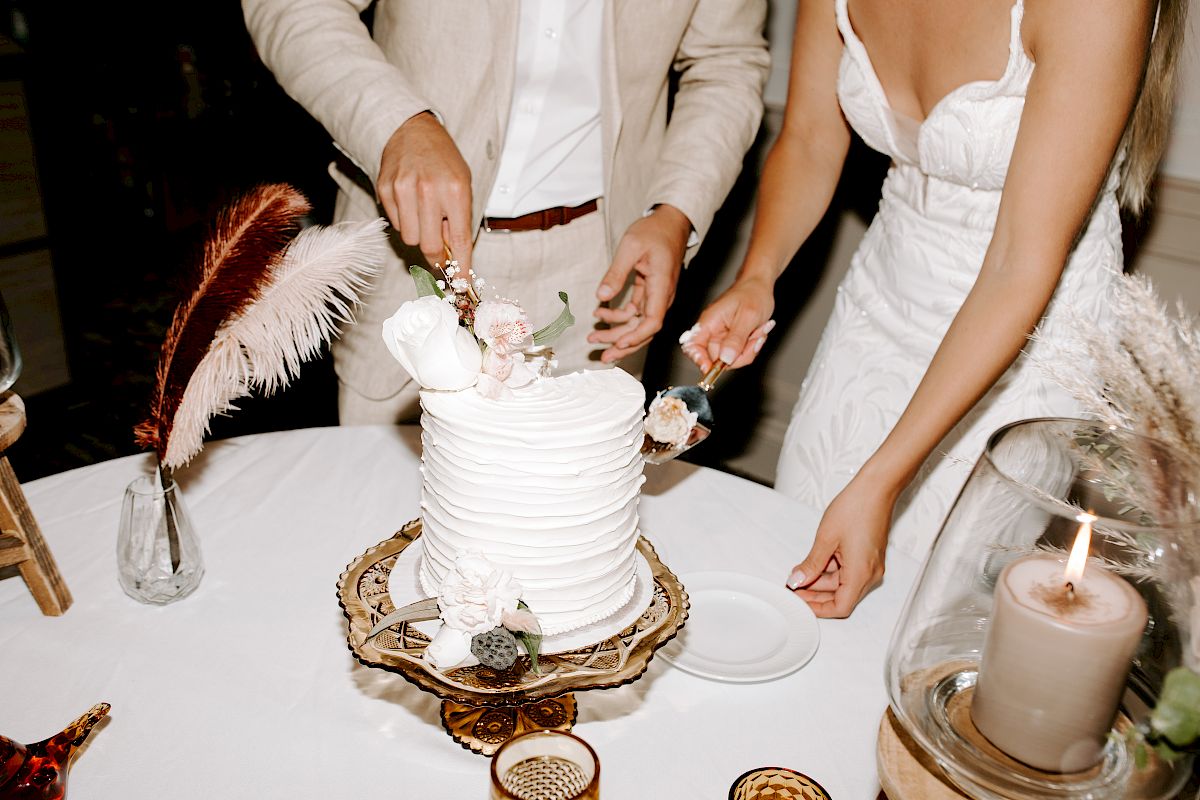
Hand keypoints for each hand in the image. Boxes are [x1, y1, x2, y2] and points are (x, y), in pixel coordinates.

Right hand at [377, 112, 474, 271]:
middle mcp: (428, 191)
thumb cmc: (443, 161)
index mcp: (455, 190)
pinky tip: (410, 203)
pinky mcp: (385, 190)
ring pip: (410, 239)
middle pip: (429, 246)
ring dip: (419, 235)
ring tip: (425, 214)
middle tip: (440, 251)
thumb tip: (453, 258)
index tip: (460, 283)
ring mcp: (403, 190)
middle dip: (436, 255)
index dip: (459, 266)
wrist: (413, 130)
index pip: (458, 240)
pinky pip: (396, 224)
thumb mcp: (463, 185)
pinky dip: (405, 221)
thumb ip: (459, 221)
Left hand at [588, 205, 690, 362]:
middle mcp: (662, 296)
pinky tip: (601, 314)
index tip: (618, 344)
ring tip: (594, 338)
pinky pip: (635, 313)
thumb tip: (601, 295)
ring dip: (617, 334)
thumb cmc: (654, 231)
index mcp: (661, 286)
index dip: (636, 337)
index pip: (653, 322)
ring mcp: (656, 296)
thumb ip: (616, 273)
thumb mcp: (630, 246)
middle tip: (602, 356)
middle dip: (623, 345)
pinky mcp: (650, 293)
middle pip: (644, 330)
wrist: (670, 222)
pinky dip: (618, 317)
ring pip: (638, 324)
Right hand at [682, 277, 775, 370]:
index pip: (692, 346)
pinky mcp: (732, 340)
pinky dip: (751, 348)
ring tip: (758, 333)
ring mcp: (722, 337)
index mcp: (709, 322)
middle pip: (717, 359)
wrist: (760, 286)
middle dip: (738, 355)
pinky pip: (739, 354)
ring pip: (731, 359)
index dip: (698, 360)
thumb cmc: (752, 294)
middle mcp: (712, 331)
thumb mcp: (747, 317)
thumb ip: (736, 339)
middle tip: (754, 340)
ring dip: (748, 350)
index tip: (710, 369)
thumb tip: (725, 359)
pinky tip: (757, 334)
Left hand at [785, 474, 894, 617]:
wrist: (876, 488)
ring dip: (821, 582)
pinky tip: (813, 564)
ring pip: (843, 584)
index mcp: (861, 573)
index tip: (799, 601)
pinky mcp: (869, 558)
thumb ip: (811, 564)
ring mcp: (871, 566)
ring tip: (798, 573)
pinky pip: (849, 572)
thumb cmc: (856, 507)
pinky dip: (831, 571)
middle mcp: (870, 574)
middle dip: (815, 594)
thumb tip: (797, 581)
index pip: (840, 608)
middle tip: (792, 586)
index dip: (817, 608)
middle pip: (841, 597)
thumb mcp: (826, 538)